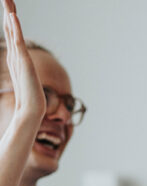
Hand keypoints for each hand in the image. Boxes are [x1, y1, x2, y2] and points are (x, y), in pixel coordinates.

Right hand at [2, 0, 45, 118]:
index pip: (12, 35)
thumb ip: (27, 75)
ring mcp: (17, 58)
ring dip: (9, 14)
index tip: (10, 8)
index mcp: (16, 58)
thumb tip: (29, 76)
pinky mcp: (23, 62)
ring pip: (11, 31)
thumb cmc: (31, 98)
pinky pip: (17, 41)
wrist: (32, 109)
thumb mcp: (30, 81)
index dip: (10, 20)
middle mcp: (14, 55)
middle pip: (9, 28)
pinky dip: (15, 28)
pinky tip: (13, 16)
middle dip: (8, 12)